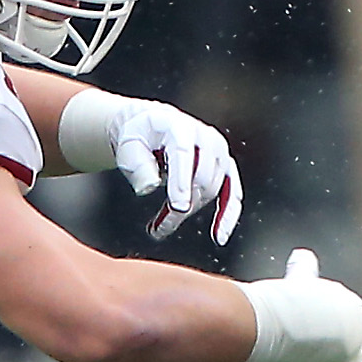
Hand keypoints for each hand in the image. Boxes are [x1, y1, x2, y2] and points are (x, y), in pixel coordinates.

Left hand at [58, 89, 241, 243]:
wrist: (152, 128)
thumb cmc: (140, 138)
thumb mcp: (128, 146)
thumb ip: (137, 166)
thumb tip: (149, 187)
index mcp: (179, 127)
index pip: (184, 154)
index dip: (182, 181)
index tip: (178, 206)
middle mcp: (205, 137)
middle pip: (201, 177)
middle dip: (180, 206)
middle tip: (156, 227)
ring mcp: (219, 152)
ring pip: (212, 190)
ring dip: (189, 212)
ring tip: (162, 227)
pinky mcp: (225, 166)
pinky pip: (233, 193)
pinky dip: (228, 215)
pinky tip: (219, 235)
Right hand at [242, 247, 361, 361]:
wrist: (313, 321)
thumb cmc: (304, 298)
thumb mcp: (302, 279)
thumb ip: (302, 269)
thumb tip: (301, 254)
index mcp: (350, 307)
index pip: (348, 315)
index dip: (334, 322)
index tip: (316, 326)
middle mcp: (359, 332)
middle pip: (357, 342)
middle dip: (345, 346)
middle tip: (322, 353)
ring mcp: (356, 357)